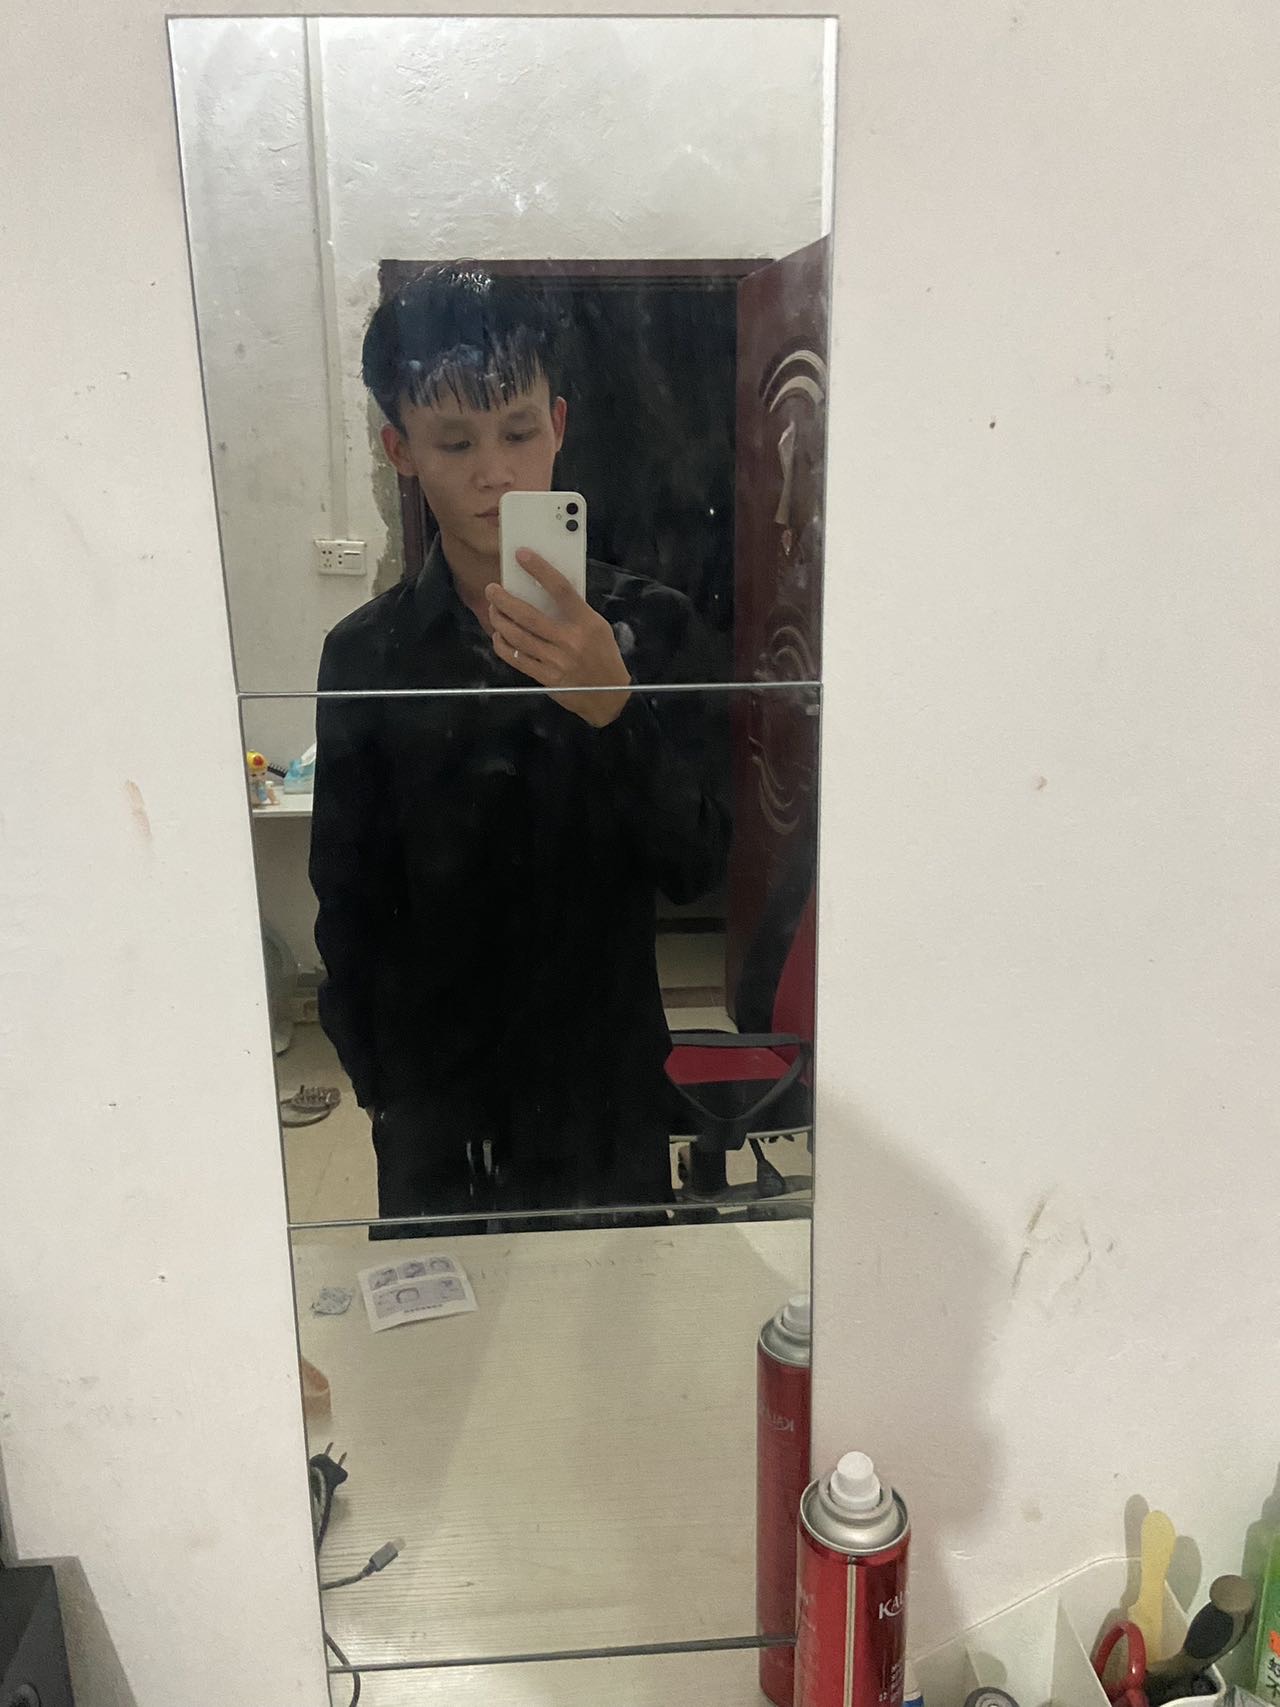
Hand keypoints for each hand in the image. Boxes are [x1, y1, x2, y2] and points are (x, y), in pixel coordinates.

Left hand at [486, 551, 630, 728]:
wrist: (609, 696)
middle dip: (505, 600)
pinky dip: (503, 645)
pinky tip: (498, 635)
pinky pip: (517, 658)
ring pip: (518, 637)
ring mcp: (556, 661)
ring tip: (493, 609)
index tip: (522, 555)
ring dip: (500, 620)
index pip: (560, 590)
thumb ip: (575, 612)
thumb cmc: (604, 656)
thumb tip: (544, 591)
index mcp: (586, 623)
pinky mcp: (546, 678)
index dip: (540, 570)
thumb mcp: (598, 628)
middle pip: (529, 615)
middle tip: (491, 589)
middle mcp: (570, 641)